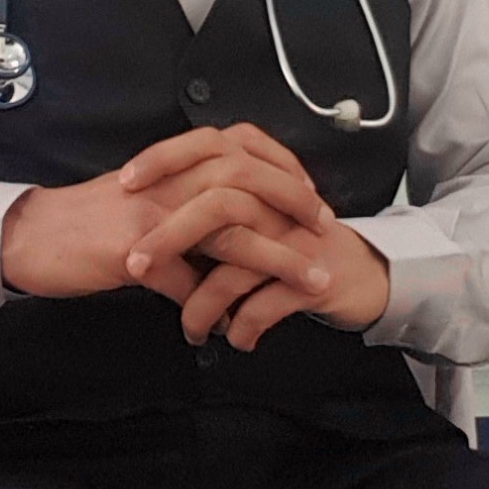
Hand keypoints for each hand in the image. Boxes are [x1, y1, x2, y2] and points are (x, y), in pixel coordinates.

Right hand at [0, 122, 332, 305]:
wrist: (30, 235)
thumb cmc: (83, 221)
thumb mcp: (143, 204)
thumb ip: (185, 215)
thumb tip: (224, 247)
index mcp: (171, 165)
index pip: (239, 148)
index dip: (281, 167)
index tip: (310, 192)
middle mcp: (166, 181)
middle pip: (246, 178)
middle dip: (294, 202)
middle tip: (324, 227)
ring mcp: (152, 214)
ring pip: (230, 228)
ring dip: (276, 257)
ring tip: (311, 279)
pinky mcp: (134, 252)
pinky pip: (188, 282)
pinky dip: (213, 306)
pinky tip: (230, 326)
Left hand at [119, 124, 390, 349]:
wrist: (364, 273)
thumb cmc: (295, 245)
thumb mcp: (252, 218)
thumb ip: (209, 207)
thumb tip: (152, 216)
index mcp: (257, 177)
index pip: (206, 147)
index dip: (164, 158)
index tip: (125, 182)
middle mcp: (275, 202)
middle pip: (216, 203)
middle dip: (168, 237)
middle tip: (133, 266)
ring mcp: (294, 239)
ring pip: (237, 262)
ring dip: (202, 303)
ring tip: (189, 329)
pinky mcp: (312, 277)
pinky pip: (265, 303)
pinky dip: (244, 327)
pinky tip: (234, 341)